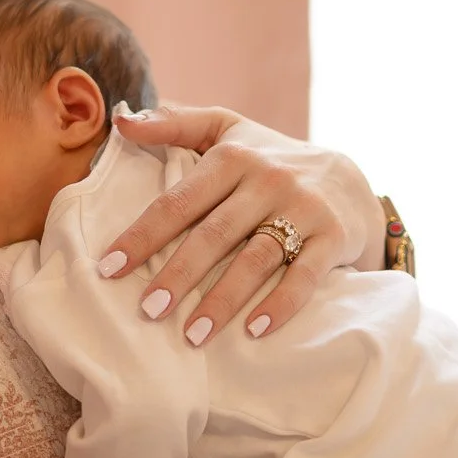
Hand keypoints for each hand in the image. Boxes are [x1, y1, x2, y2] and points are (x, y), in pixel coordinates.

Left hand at [101, 104, 386, 340]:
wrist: (349, 178)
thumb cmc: (270, 158)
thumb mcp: (227, 129)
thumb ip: (175, 124)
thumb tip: (121, 122)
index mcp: (233, 157)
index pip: (179, 200)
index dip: (142, 234)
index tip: (108, 267)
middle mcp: (267, 180)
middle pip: (215, 233)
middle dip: (178, 274)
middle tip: (148, 311)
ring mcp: (303, 209)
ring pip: (256, 259)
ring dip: (223, 300)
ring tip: (193, 334)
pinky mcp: (333, 237)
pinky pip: (305, 276)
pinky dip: (280, 304)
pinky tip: (254, 331)